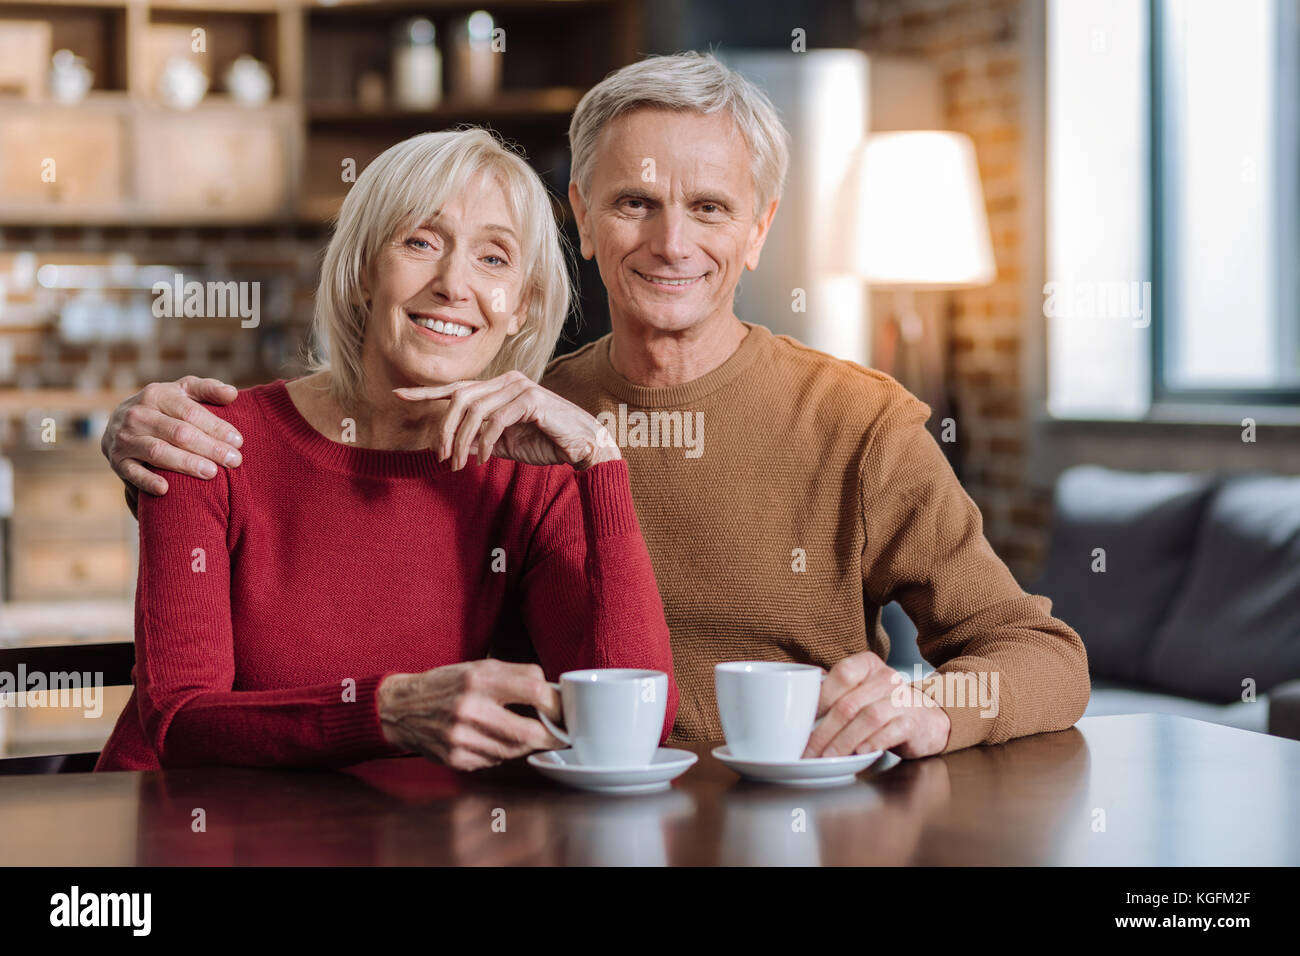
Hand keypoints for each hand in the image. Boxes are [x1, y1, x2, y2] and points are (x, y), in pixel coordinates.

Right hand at [102, 376, 242, 494]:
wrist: (119, 423)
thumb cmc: (163, 408)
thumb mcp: (182, 391)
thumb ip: (208, 389)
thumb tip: (233, 394)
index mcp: (157, 395)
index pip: (191, 412)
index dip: (216, 427)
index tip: (238, 441)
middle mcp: (138, 415)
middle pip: (178, 433)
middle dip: (209, 447)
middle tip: (234, 460)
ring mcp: (125, 438)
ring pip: (158, 451)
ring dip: (186, 463)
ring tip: (212, 473)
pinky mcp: (117, 461)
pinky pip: (132, 472)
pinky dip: (146, 481)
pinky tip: (166, 489)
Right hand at [376, 659, 563, 770]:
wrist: (400, 708)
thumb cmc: (446, 685)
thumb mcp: (479, 667)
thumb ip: (517, 676)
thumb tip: (552, 693)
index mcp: (479, 679)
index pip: (534, 690)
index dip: (555, 703)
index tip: (561, 709)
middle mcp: (469, 709)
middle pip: (527, 732)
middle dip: (550, 736)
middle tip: (560, 734)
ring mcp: (461, 738)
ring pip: (513, 751)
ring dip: (527, 745)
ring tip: (528, 734)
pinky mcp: (456, 758)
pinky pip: (494, 761)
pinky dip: (502, 753)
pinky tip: (496, 741)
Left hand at [393, 371, 619, 470]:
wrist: (582, 445)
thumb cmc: (546, 442)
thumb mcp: (504, 444)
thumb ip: (478, 440)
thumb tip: (452, 445)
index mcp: (498, 387)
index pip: (457, 387)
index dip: (427, 392)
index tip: (400, 396)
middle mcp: (506, 380)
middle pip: (459, 397)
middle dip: (445, 429)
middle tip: (442, 457)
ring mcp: (519, 386)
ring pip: (474, 409)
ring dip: (462, 440)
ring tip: (459, 463)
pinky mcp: (530, 399)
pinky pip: (495, 420)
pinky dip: (485, 442)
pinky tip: (486, 459)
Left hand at [803, 651, 950, 759]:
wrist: (928, 719)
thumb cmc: (885, 705)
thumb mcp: (862, 690)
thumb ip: (835, 690)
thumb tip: (799, 696)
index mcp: (868, 665)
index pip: (841, 675)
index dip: (819, 698)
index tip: (802, 720)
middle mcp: (886, 678)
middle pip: (848, 704)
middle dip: (824, 732)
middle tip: (808, 751)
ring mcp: (902, 700)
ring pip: (867, 719)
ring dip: (843, 742)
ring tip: (828, 757)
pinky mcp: (913, 722)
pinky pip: (890, 732)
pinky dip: (872, 743)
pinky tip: (859, 753)